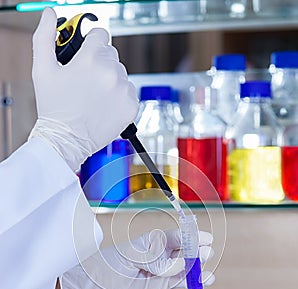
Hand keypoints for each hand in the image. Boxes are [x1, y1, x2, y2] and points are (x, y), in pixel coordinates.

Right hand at [30, 8, 138, 170]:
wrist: (67, 141)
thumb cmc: (54, 108)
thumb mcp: (43, 69)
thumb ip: (45, 37)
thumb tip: (50, 15)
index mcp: (91, 59)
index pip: (100, 35)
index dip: (90, 45)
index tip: (85, 56)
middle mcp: (111, 72)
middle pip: (111, 54)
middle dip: (99, 63)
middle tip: (85, 81)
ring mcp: (123, 90)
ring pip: (121, 73)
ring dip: (110, 80)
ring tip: (94, 96)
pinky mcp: (131, 106)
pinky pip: (129, 91)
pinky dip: (119, 97)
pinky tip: (104, 105)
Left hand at [60, 229, 214, 288]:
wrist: (87, 287)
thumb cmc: (105, 264)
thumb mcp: (130, 256)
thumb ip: (155, 260)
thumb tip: (176, 265)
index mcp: (152, 245)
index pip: (177, 239)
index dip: (192, 239)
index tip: (206, 240)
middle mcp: (159, 263)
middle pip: (185, 260)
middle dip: (198, 258)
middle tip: (206, 257)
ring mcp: (158, 281)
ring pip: (183, 281)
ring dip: (197, 282)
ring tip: (208, 280)